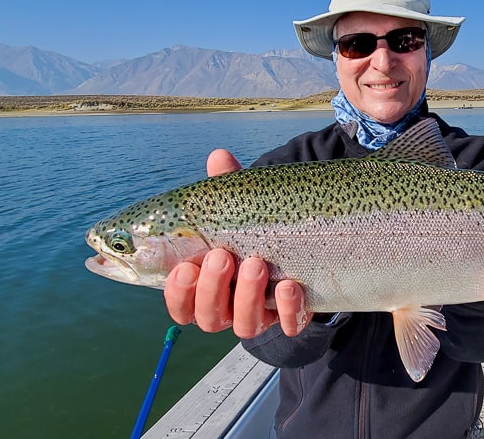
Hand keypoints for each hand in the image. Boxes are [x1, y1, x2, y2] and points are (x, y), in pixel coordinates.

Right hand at [163, 149, 310, 337]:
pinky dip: (289, 309)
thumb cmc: (256, 228)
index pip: (180, 305)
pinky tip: (290, 285)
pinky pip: (289, 326)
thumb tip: (219, 157)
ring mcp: (262, 314)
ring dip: (246, 297)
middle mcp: (229, 307)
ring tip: (255, 264)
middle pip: (208, 317)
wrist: (306, 242)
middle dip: (212, 289)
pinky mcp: (293, 316)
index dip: (178, 294)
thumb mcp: (240, 208)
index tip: (184, 268)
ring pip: (245, 325)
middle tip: (222, 256)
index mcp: (205, 286)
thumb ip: (226, 187)